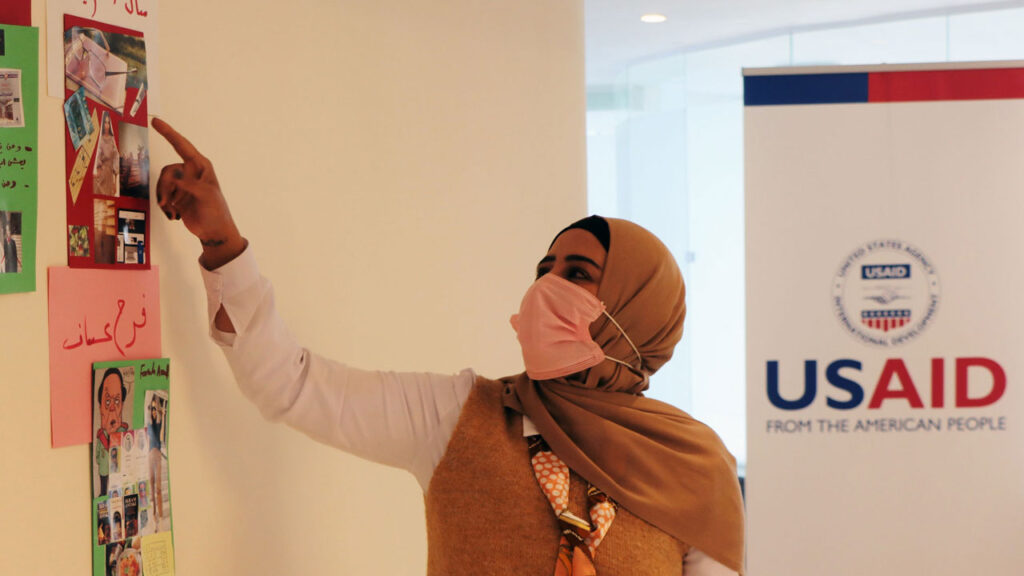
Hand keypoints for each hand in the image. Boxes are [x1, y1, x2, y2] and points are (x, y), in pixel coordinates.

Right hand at [152, 118, 246, 268]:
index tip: (156, 121)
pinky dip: (165, 205)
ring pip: (162, 183)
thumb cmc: (216, 212)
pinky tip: (174, 215)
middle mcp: (190, 172)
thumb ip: (191, 186)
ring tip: (172, 211)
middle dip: (164, 187)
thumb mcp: (207, 197)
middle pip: (167, 171)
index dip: (169, 133)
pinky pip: (161, 194)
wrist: (213, 231)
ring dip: (163, 198)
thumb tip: (176, 180)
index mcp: (201, 167)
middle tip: (166, 203)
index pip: (182, 146)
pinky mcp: (176, 195)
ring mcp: (182, 184)